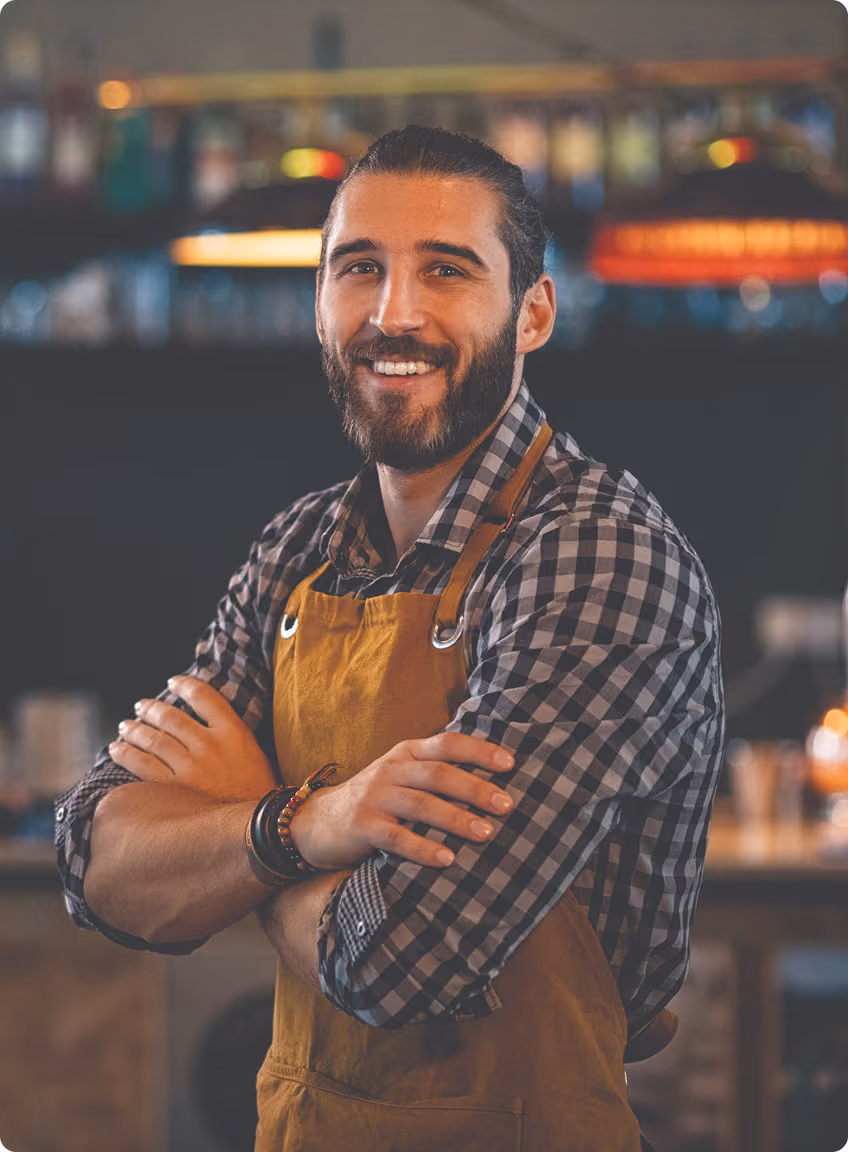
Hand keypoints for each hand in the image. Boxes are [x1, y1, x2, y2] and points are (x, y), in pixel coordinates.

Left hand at [109, 676, 276, 802]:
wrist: (258, 828)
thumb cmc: (256, 793)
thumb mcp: (254, 754)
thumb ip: (230, 734)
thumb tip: (202, 721)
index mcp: (233, 732)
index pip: (204, 696)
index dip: (185, 685)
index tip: (174, 682)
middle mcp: (209, 745)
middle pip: (171, 716)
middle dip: (151, 708)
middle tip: (141, 706)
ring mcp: (190, 767)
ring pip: (152, 739)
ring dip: (134, 729)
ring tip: (125, 725)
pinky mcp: (173, 790)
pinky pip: (141, 765)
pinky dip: (125, 754)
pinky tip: (116, 749)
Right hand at [290, 732, 514, 869]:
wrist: (316, 821)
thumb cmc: (374, 800)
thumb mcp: (401, 777)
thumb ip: (435, 775)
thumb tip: (493, 786)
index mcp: (407, 753)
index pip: (447, 744)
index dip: (479, 751)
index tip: (510, 764)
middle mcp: (392, 769)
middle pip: (439, 774)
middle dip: (476, 789)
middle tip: (507, 805)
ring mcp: (375, 796)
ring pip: (421, 804)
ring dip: (456, 819)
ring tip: (486, 833)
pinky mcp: (361, 825)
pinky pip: (396, 837)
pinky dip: (423, 848)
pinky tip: (447, 859)